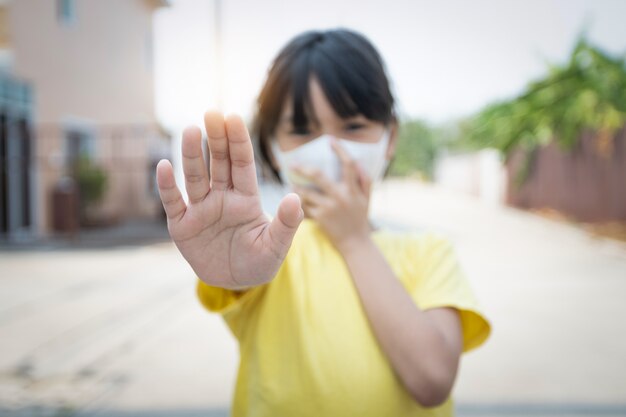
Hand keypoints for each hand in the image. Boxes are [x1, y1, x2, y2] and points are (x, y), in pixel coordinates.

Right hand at [156, 112, 303, 288]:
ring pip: (196, 176)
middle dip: (216, 139)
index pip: (242, 164)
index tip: (234, 117)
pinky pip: (173, 202)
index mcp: (246, 199)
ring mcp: (201, 209)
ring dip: (193, 155)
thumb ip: (286, 223)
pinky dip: (167, 186)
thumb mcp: (276, 246)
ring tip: (191, 131)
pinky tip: (164, 167)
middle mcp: (222, 198)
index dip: (238, 141)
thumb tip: (295, 198)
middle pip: (219, 163)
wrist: (235, 283)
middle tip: (212, 113)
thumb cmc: (259, 262)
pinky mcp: (182, 225)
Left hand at [292, 138, 372, 253]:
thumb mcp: (367, 198)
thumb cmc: (360, 217)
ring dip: (296, 187)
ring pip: (306, 193)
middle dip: (304, 168)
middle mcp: (340, 197)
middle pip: (319, 176)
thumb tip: (358, 161)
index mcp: (353, 190)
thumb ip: (365, 180)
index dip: (340, 150)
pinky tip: (294, 201)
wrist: (354, 243)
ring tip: (292, 184)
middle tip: (293, 164)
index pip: (348, 165)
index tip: (330, 140)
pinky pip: (304, 207)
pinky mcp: (319, 219)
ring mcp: (328, 208)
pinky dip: (298, 203)